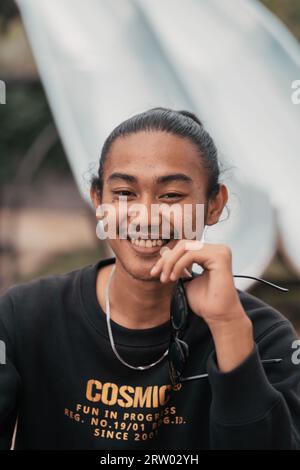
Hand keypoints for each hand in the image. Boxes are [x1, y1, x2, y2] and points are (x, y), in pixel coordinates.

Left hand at [150, 240, 253, 370]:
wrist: (217, 315)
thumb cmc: (204, 301)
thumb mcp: (185, 279)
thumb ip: (177, 264)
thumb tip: (165, 250)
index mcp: (211, 253)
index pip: (184, 247)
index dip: (167, 258)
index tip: (155, 272)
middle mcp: (217, 249)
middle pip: (184, 244)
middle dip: (167, 260)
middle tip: (157, 275)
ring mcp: (220, 251)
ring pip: (185, 247)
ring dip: (170, 263)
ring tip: (165, 278)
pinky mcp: (220, 256)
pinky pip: (191, 254)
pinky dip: (178, 265)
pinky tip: (174, 278)